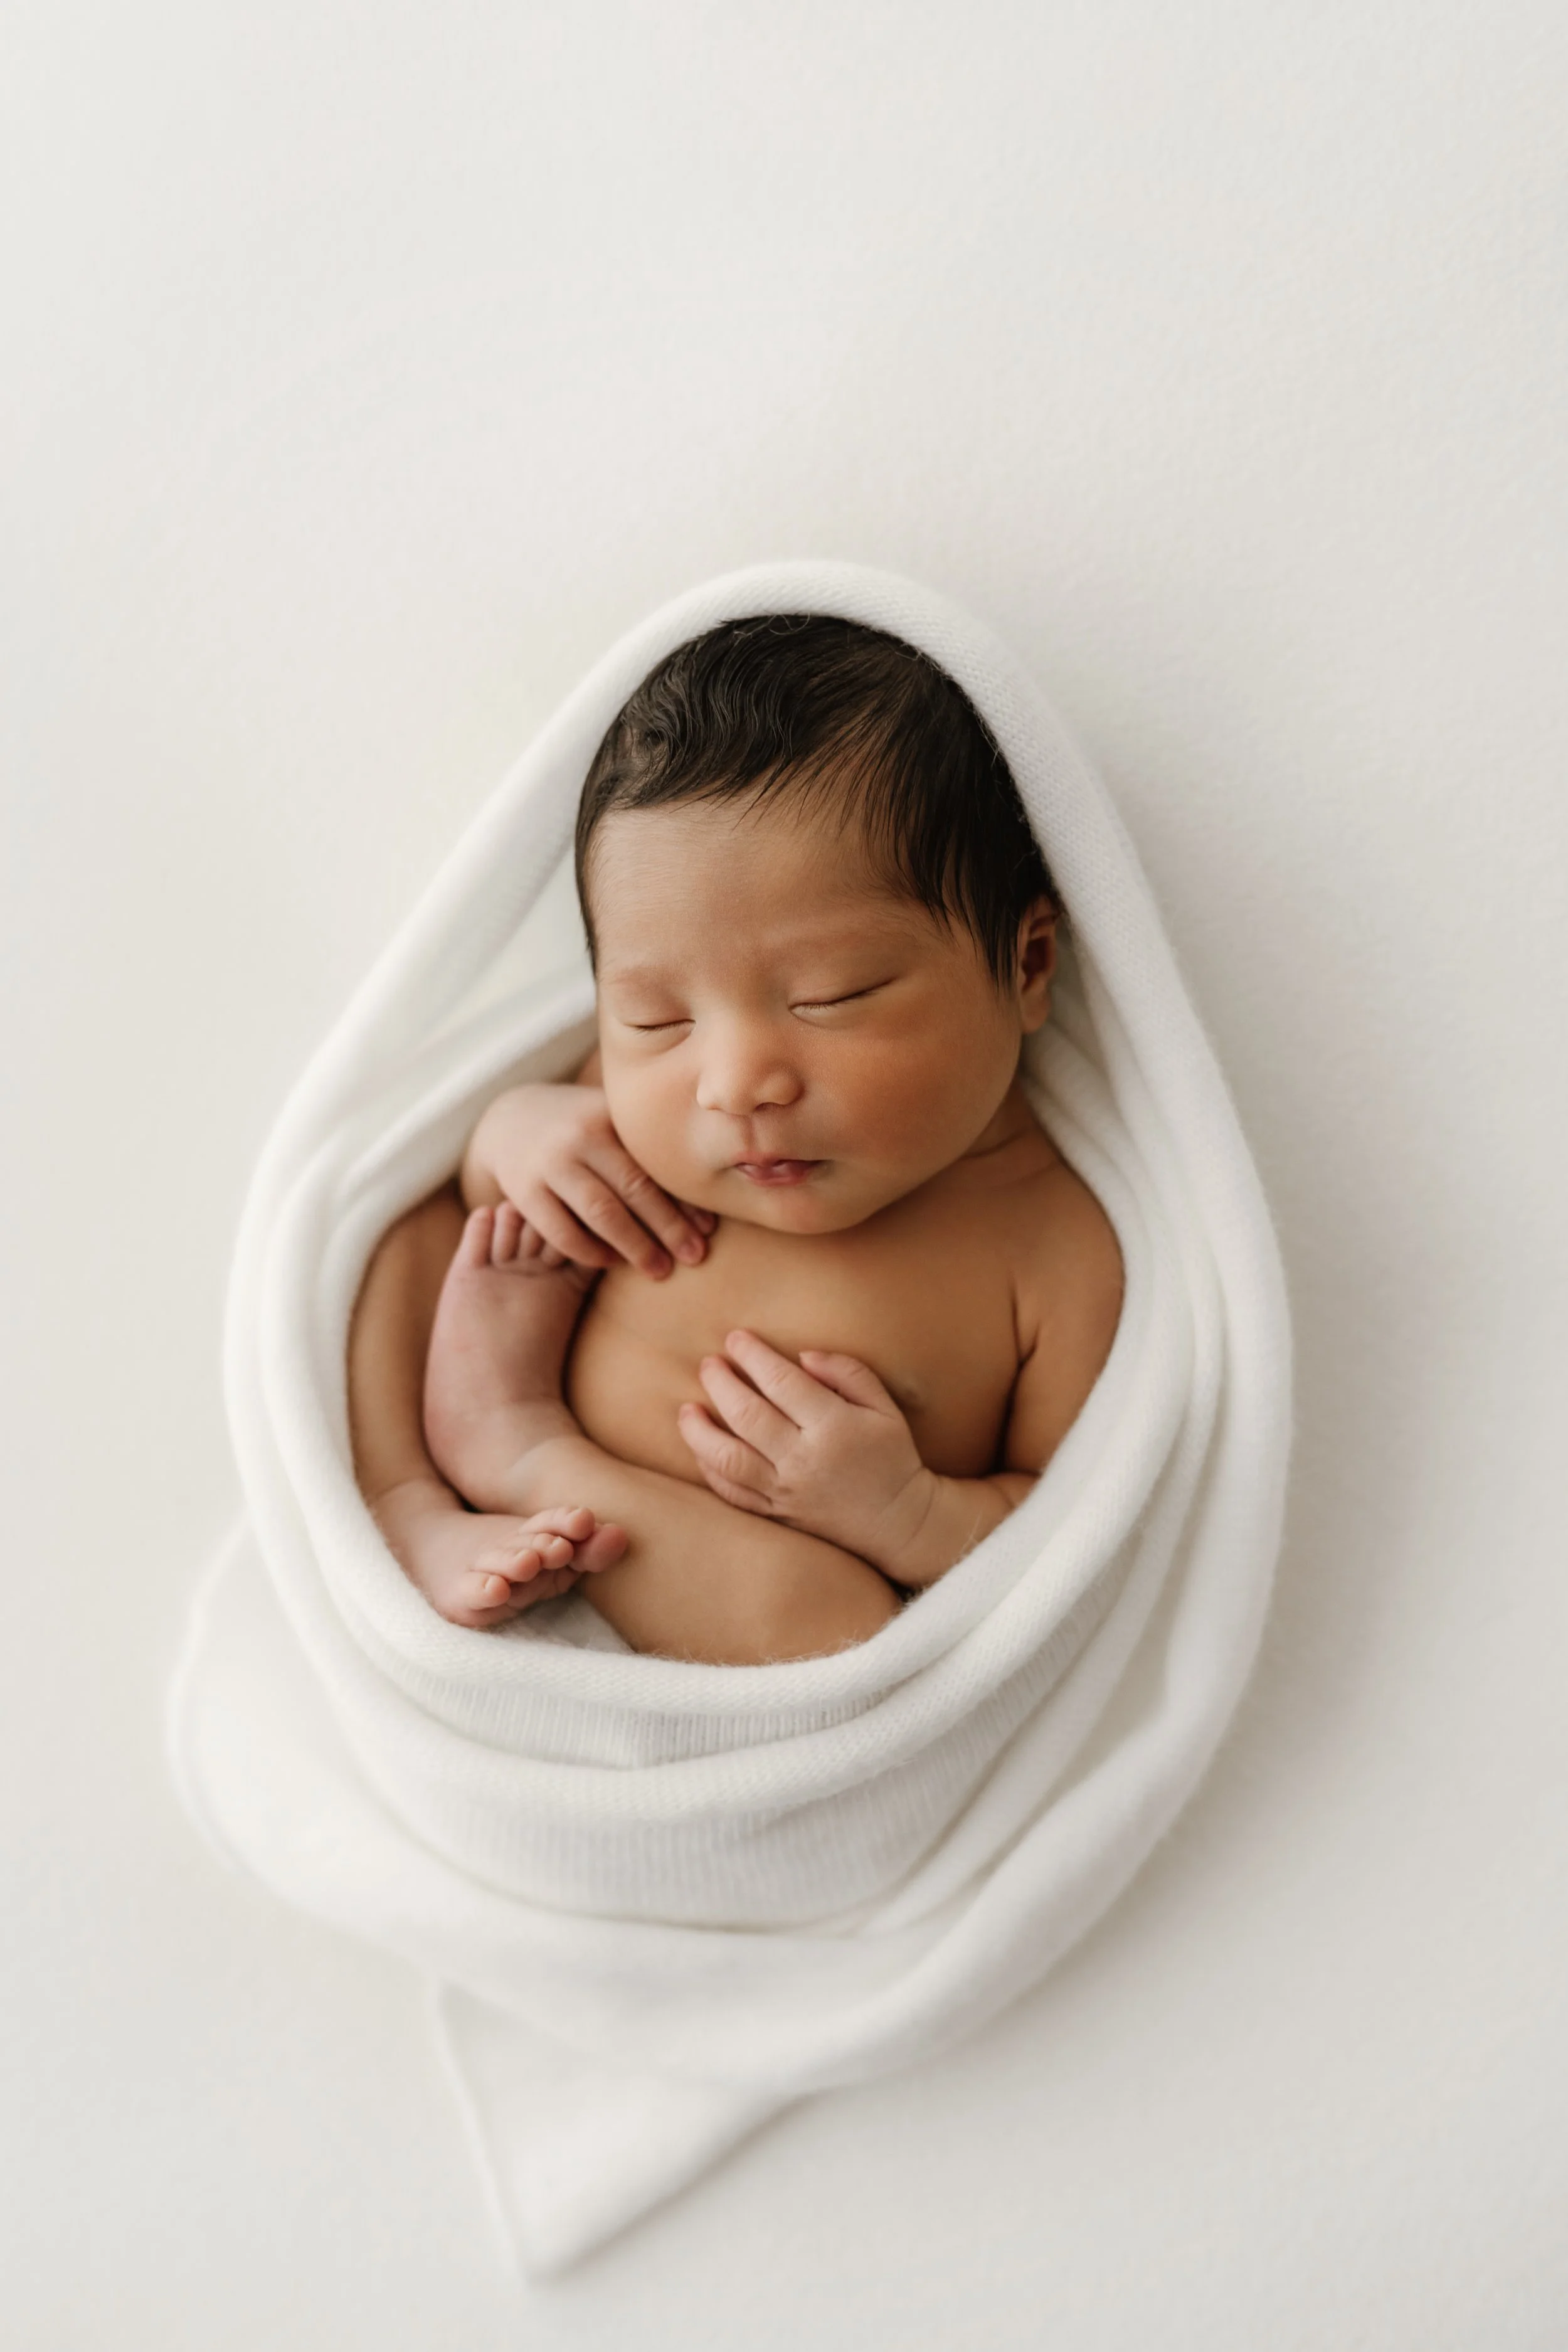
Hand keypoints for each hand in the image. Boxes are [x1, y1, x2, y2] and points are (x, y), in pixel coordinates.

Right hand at [463, 1082, 713, 1278]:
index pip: (653, 1164)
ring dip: (635, 1246)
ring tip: (660, 1269)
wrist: (509, 1120)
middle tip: (695, 1256)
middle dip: (668, 1227)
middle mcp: (581, 1137)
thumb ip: (646, 1143)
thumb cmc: (581, 1126)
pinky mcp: (524, 1191)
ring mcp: (550, 1164)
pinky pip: (562, 1232)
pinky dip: (590, 1252)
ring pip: (600, 1213)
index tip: (709, 1228)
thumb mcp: (611, 1118)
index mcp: (610, 1117)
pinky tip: (611, 1262)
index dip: (683, 1198)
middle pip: (633, 1188)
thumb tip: (707, 1184)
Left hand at [676, 1330, 935, 1572]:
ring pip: (728, 1458)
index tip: (736, 1338)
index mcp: (834, 1427)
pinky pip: (732, 1493)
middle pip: (747, 1415)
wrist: (897, 1522)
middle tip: (708, 1363)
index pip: (782, 1383)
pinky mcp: (776, 1514)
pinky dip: (710, 1470)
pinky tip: (701, 1448)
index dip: (753, 1356)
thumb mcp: (884, 1407)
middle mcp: (804, 1459)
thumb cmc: (891, 1456)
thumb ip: (848, 1373)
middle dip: (720, 1383)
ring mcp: (785, 1490)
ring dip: (700, 1431)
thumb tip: (803, 1356)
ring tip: (687, 1409)